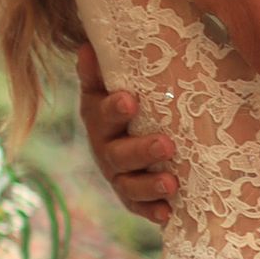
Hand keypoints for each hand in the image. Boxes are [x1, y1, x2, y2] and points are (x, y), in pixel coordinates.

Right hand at [75, 41, 174, 229]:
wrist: (137, 127)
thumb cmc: (134, 95)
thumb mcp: (119, 78)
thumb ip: (104, 66)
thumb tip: (87, 45)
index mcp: (98, 114)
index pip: (100, 111)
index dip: (113, 108)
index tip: (131, 101)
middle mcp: (104, 146)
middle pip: (116, 153)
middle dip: (141, 151)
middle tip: (167, 145)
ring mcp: (117, 174)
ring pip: (128, 184)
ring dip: (149, 184)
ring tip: (172, 183)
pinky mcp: (131, 196)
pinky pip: (138, 207)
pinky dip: (152, 211)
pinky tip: (168, 213)